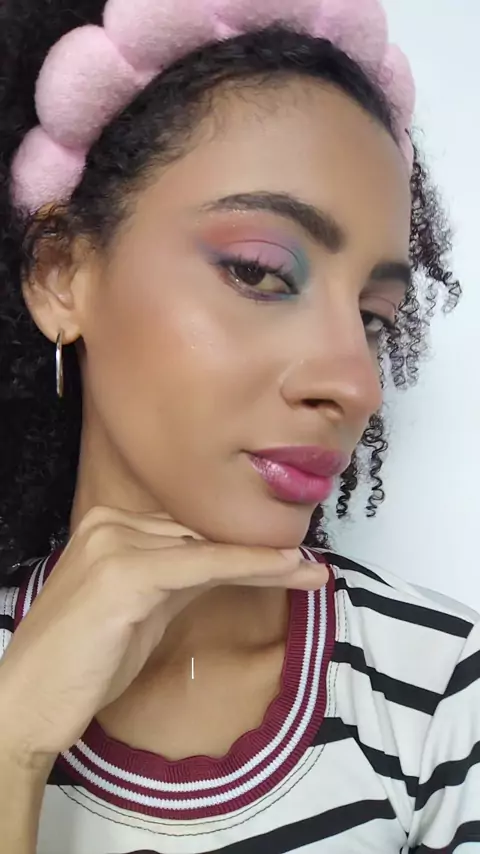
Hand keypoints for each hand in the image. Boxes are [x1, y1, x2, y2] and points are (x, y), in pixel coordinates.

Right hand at [0, 506, 326, 766]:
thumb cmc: (82, 664)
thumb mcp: (140, 609)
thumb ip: (177, 580)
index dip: (240, 545)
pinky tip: (287, 569)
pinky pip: (203, 565)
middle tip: (308, 563)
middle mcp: (110, 524)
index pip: (188, 531)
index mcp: (109, 525)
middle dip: (258, 552)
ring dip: (266, 560)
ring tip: (310, 569)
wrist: (28, 703)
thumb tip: (226, 567)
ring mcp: (114, 544)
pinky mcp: (124, 573)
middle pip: (201, 535)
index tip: (287, 555)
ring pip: (208, 547)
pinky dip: (248, 567)